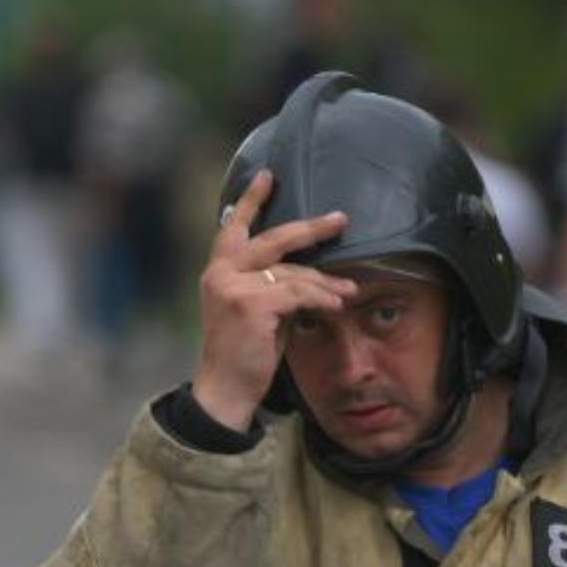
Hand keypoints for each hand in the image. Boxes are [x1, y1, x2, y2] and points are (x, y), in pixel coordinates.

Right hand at [191, 168, 354, 431]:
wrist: (225, 389)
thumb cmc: (243, 352)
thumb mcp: (254, 310)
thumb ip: (270, 284)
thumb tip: (310, 271)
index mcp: (217, 271)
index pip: (233, 228)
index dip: (251, 201)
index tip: (268, 176)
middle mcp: (220, 273)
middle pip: (273, 240)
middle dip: (310, 229)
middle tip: (340, 220)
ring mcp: (233, 287)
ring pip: (292, 272)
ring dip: (326, 282)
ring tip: (349, 291)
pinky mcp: (251, 305)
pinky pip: (298, 293)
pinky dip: (321, 298)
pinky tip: (336, 305)